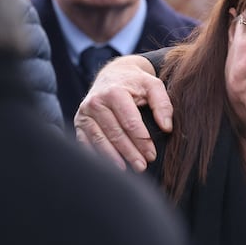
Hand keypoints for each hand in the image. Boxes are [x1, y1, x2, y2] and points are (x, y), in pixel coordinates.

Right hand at [74, 54, 169, 171]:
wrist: (114, 74)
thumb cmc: (136, 83)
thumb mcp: (153, 85)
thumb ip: (163, 104)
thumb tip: (166, 128)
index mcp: (114, 92)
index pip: (129, 122)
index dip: (141, 141)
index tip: (152, 155)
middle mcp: (96, 102)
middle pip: (114, 133)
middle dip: (129, 152)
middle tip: (142, 166)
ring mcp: (85, 113)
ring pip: (99, 140)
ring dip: (112, 158)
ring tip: (125, 170)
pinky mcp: (79, 122)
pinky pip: (85, 142)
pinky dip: (95, 155)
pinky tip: (107, 166)